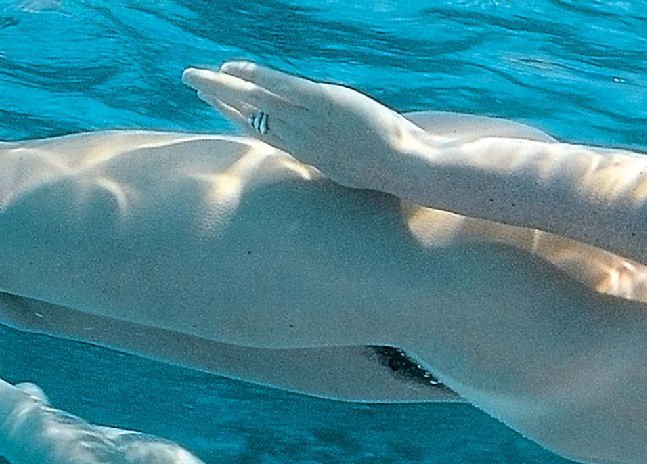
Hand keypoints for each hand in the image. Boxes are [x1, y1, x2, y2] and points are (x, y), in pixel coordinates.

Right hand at [182, 61, 429, 193]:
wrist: (410, 170)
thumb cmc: (396, 171)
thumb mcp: (359, 169)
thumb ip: (340, 157)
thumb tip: (337, 154)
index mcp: (309, 155)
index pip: (265, 134)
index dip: (239, 120)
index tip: (220, 108)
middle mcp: (302, 139)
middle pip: (250, 116)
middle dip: (219, 100)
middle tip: (194, 85)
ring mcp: (310, 121)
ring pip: (255, 100)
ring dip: (222, 86)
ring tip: (195, 76)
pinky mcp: (323, 103)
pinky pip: (280, 86)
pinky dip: (255, 75)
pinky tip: (234, 66)